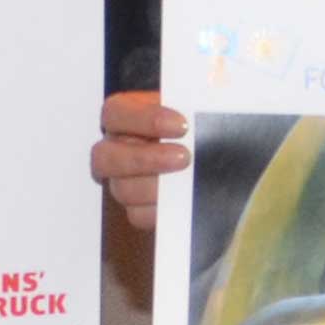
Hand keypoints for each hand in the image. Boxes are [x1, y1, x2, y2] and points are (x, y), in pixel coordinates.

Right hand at [91, 89, 188, 232]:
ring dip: (154, 188)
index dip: (144, 119)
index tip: (182, 125)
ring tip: (187, 184)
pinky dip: (160, 211)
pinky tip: (183, 203)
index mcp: (125, 115)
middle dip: (144, 159)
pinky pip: (138, 215)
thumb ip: (193, 111)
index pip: (115, 113)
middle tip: (184, 158)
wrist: (219, 152)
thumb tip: (198, 118)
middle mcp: (117, 147)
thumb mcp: (197, 110)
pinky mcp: (138, 207)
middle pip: (105, 157)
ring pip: (121, 189)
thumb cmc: (202, 124)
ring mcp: (124, 180)